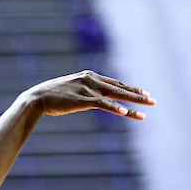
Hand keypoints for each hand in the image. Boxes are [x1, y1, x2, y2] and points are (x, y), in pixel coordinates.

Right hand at [25, 70, 154, 119]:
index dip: (131, 89)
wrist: (37, 97)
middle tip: (153, 100)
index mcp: (90, 76)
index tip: (145, 94)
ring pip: (115, 96)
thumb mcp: (73, 90)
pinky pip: (103, 104)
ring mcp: (88, 89)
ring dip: (132, 104)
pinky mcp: (82, 99)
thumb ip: (85, 91)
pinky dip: (115, 108)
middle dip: (138, 95)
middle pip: (120, 88)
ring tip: (146, 109)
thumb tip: (94, 98)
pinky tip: (125, 113)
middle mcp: (92, 80)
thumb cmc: (54, 96)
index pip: (116, 83)